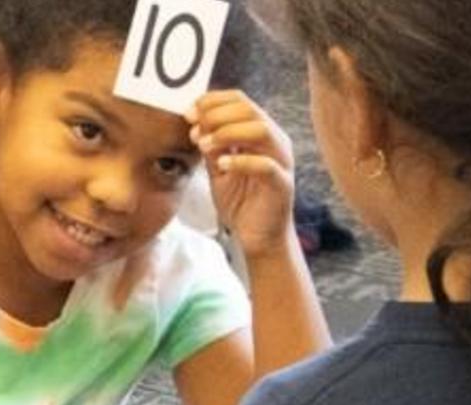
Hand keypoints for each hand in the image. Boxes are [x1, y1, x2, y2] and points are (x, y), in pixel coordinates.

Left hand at [188, 90, 295, 257]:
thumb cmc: (241, 201)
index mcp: (261, 132)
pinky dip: (240, 161)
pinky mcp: (282, 184)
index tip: (188, 113)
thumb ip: (211, 144)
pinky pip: (265, 164)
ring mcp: (282, 161)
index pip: (240, 100)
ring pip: (261, 130)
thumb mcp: (219, 167)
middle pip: (250, 109)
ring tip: (205, 145)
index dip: (212, 101)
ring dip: (228, 132)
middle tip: (194, 128)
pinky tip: (221, 166)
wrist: (258, 237)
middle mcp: (275, 141)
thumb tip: (194, 120)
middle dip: (217, 114)